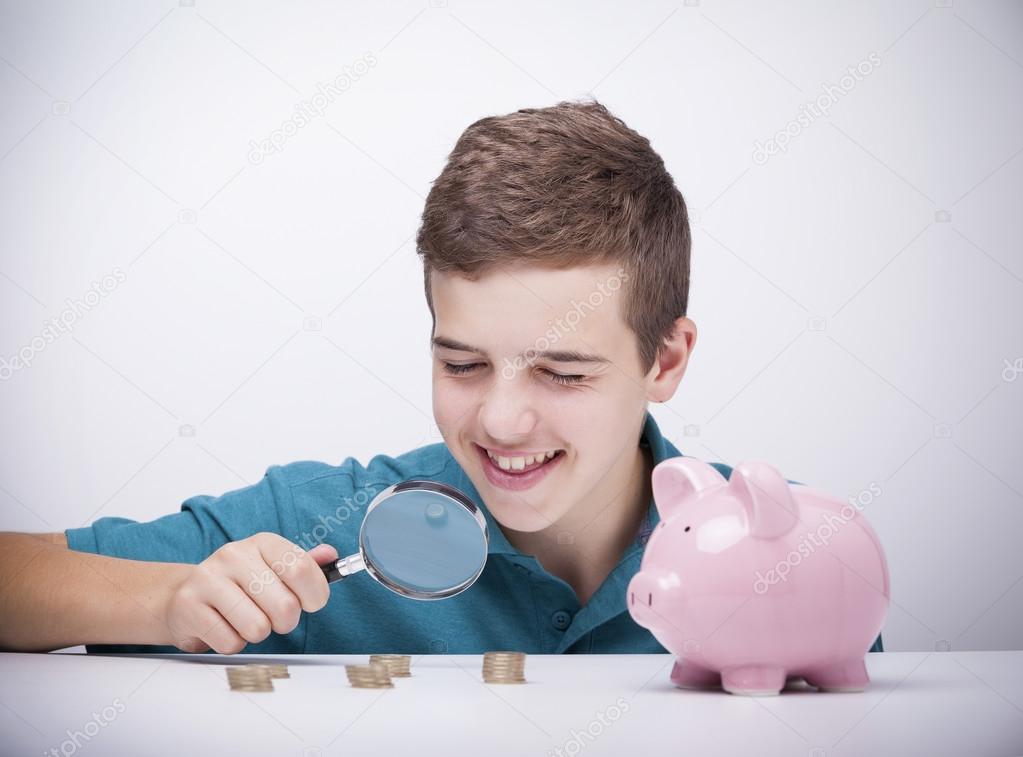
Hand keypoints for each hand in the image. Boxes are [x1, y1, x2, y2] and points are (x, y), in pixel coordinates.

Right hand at [162, 533, 337, 653]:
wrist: (184, 595)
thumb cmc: (238, 584)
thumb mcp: (272, 567)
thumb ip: (304, 564)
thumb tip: (331, 556)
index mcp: (263, 542)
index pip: (302, 569)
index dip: (315, 595)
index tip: (310, 603)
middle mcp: (235, 555)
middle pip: (285, 606)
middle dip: (286, 621)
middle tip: (273, 616)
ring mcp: (209, 579)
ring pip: (258, 628)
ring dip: (258, 633)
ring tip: (245, 619)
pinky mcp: (189, 606)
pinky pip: (231, 643)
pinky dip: (233, 643)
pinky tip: (224, 626)